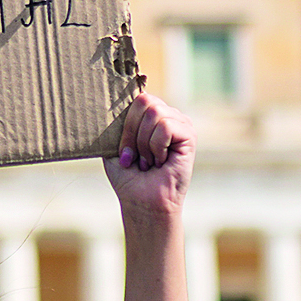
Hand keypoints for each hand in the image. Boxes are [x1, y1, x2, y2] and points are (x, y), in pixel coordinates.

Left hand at [103, 93, 192, 220]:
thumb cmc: (129, 177)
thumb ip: (116, 122)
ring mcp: (180, 123)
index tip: (124, 152)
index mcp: (150, 115)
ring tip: (149, 162)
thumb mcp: (114, 145)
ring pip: (154, 114)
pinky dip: (156, 147)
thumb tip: (111, 99)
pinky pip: (165, 127)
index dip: (126, 124)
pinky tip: (161, 161)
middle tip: (136, 158)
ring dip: (144, 144)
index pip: (137, 98)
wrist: (142, 202)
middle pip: (144, 102)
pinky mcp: (189, 135)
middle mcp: (168, 115)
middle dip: (133, 134)